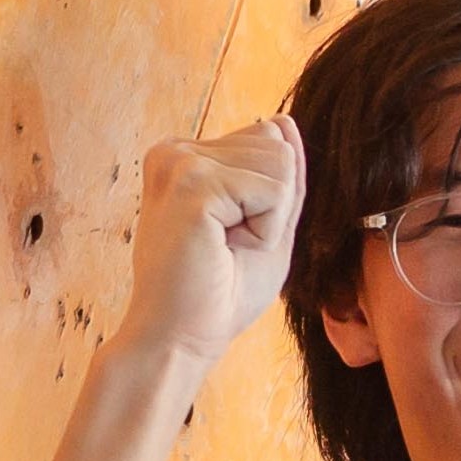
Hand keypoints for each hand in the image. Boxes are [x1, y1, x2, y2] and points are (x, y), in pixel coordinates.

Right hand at [120, 115, 305, 371]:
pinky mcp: (191, 183)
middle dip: (272, 206)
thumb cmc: (220, 293)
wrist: (182, 339)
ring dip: (268, 220)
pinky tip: (223, 249)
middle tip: (227, 246)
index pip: (270, 142)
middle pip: (278, 147)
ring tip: (224, 248)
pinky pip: (273, 190)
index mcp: (186, 156)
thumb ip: (278, 174)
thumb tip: (284, 120)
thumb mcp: (266, 222)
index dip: (270, 201)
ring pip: (280, 164)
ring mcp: (180, 162)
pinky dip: (264, 231)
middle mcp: (175, 150)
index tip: (228, 237)